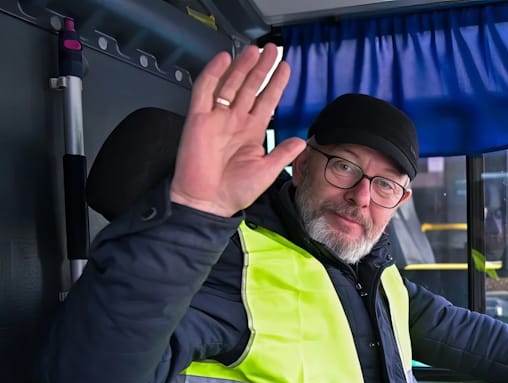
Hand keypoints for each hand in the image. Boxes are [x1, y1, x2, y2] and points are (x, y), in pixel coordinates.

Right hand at [170, 43, 305, 216]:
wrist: (208, 202)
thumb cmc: (234, 191)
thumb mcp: (267, 172)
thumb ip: (283, 154)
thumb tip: (302, 140)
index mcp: (252, 132)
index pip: (267, 100)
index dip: (276, 84)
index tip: (285, 68)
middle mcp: (235, 121)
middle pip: (250, 87)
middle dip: (261, 68)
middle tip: (271, 49)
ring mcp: (217, 118)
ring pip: (231, 83)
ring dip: (242, 66)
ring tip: (254, 50)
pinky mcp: (198, 118)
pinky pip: (205, 90)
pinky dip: (213, 73)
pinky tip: (223, 59)